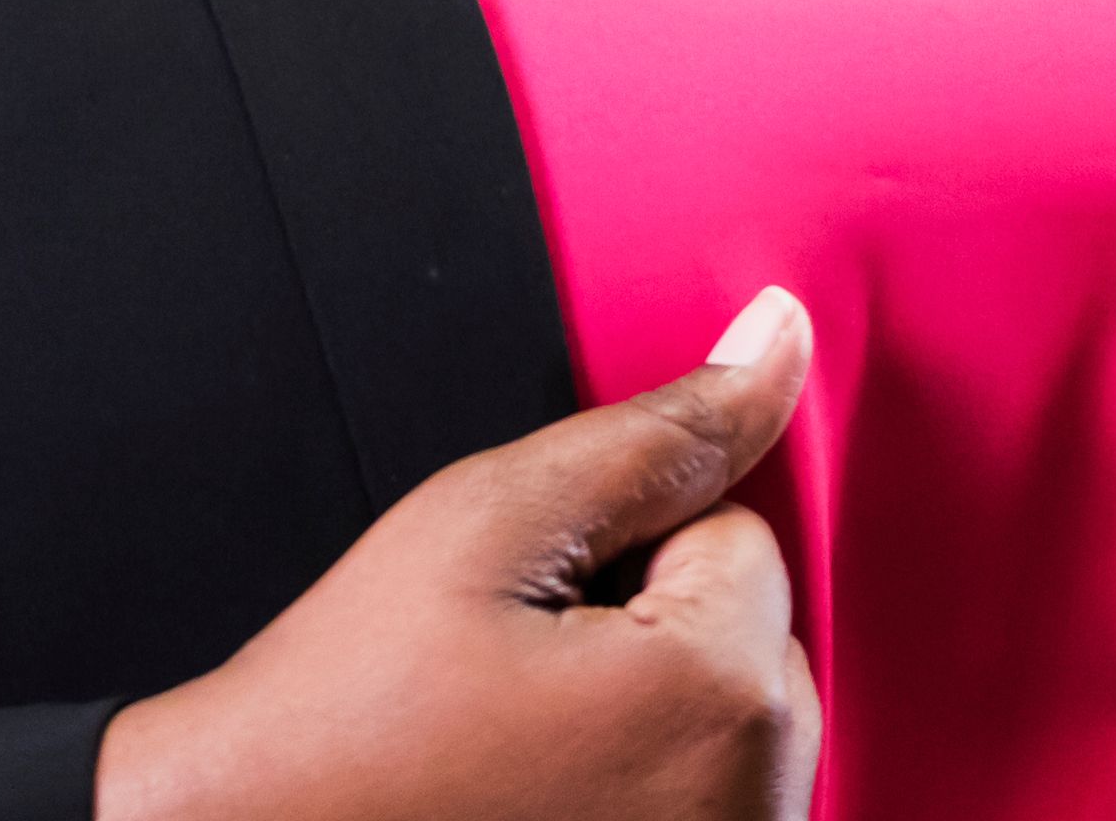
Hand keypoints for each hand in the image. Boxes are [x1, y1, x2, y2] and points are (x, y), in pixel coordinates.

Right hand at [99, 288, 820, 820]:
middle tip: (513, 678)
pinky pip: (712, 795)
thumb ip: (653, 431)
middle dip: (652, 628)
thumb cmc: (341, 720)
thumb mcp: (487, 524)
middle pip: (753, 633)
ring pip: (736, 719)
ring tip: (522, 744)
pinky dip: (646, 782)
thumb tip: (774, 340)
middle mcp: (757, 804)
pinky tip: (547, 793)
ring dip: (652, 709)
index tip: (524, 617)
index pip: (738, 535)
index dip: (618, 549)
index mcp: (721, 701)